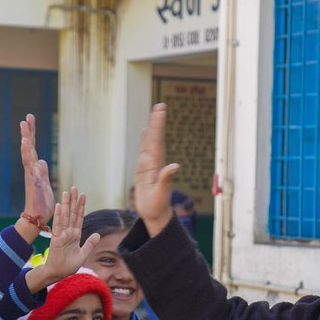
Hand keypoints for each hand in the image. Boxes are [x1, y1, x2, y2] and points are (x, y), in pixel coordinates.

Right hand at [20, 114, 55, 224]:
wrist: (38, 217)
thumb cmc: (41, 202)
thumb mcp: (45, 184)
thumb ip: (43, 172)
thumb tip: (42, 161)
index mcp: (35, 170)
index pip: (34, 149)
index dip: (32, 135)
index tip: (30, 120)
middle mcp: (31, 170)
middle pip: (29, 148)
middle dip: (28, 132)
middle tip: (28, 117)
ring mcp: (31, 175)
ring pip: (28, 154)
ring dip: (26, 139)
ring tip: (24, 126)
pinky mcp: (33, 181)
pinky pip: (29, 165)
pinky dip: (27, 154)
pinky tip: (25, 144)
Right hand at [26, 188, 100, 291]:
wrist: (58, 274)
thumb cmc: (68, 266)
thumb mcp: (83, 254)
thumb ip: (89, 244)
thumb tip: (97, 234)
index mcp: (75, 235)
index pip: (79, 218)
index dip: (81, 206)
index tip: (83, 195)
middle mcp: (68, 232)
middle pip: (71, 213)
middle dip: (73, 201)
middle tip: (74, 188)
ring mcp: (61, 235)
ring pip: (65, 216)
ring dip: (65, 204)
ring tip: (66, 192)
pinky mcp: (55, 239)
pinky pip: (57, 226)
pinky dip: (58, 216)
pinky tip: (58, 206)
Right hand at [133, 103, 180, 236]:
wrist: (155, 214)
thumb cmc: (157, 206)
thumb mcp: (160, 194)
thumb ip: (167, 179)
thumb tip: (175, 166)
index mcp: (157, 165)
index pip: (157, 141)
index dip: (158, 125)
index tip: (161, 110)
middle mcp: (154, 162)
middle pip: (155, 138)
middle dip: (157, 122)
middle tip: (160, 105)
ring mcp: (149, 165)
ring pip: (150, 142)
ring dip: (152, 127)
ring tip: (154, 112)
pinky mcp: (144, 169)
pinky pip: (144, 150)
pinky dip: (145, 139)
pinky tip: (146, 131)